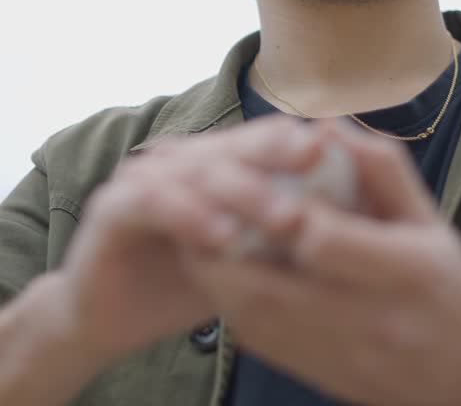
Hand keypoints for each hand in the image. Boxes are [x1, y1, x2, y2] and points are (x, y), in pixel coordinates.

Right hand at [50, 115, 324, 365]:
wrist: (106, 320)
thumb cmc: (180, 287)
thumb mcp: (243, 260)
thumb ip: (279, 235)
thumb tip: (354, 225)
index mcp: (208, 164)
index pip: (258, 140)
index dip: (297, 141)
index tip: (339, 150)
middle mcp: (174, 161)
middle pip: (233, 147)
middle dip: (278, 156)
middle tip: (319, 163)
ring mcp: (140, 179)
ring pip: (199, 171)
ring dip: (244, 192)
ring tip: (285, 217)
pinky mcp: (110, 208)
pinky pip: (154, 203)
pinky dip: (191, 216)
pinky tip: (224, 238)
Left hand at [185, 119, 460, 405]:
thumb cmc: (447, 285)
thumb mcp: (429, 220)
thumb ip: (382, 170)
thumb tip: (327, 126)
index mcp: (405, 272)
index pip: (322, 239)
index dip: (277, 210)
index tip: (247, 176)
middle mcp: (369, 319)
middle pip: (270, 283)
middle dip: (222, 241)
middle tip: (192, 201)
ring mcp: (339, 353)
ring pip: (252, 316)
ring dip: (213, 273)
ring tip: (193, 230)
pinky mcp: (314, 374)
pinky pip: (256, 339)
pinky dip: (228, 301)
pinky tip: (219, 270)